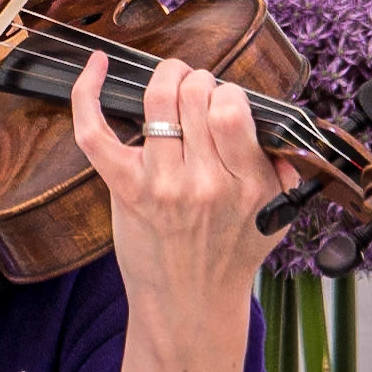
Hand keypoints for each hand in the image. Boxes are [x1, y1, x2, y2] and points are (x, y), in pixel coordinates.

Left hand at [69, 50, 296, 314]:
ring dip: (163, 78)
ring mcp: (162, 185)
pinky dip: (88, 94)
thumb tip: (278, 128)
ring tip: (168, 80)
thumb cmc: (229, 255)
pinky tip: (97, 67)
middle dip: (195, 79)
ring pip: (157, 102)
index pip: (233, 108)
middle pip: (194, 96)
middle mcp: (205, 182)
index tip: (222, 98)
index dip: (225, 91)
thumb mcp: (276, 216)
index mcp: (249, 183)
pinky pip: (95, 132)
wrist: (189, 305)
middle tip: (194, 89)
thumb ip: (283, 171)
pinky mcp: (124, 190)